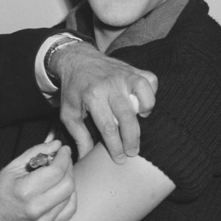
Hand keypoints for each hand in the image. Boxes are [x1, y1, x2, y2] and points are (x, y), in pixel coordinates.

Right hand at [0, 141, 76, 220]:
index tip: (64, 150)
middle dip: (68, 167)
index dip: (64, 157)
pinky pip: (70, 209)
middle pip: (68, 184)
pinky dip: (70, 196)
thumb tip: (57, 144)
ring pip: (71, 196)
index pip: (56, 171)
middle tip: (62, 160)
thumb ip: (35, 153)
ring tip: (57, 175)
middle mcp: (36, 208)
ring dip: (68, 180)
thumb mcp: (11, 168)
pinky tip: (60, 190)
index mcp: (25, 191)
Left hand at [51, 41, 156, 161]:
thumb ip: (79, 136)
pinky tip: (143, 103)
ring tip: (140, 122)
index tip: (119, 159)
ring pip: (144, 96)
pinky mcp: (133, 69)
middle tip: (132, 152)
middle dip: (132, 139)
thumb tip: (86, 158)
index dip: (116, 147)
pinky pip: (151, 81)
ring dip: (145, 112)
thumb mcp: (69, 114)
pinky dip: (151, 93)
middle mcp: (110, 85)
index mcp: (92, 96)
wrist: (77, 60)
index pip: (108, 127)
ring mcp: (124, 75)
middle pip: (127, 117)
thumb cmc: (74, 90)